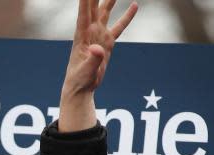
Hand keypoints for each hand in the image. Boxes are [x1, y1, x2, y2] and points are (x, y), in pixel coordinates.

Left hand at [60, 0, 137, 130]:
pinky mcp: (107, 42)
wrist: (81, 88)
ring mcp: (99, 35)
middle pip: (94, 6)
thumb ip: (93, 59)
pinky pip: (119, 26)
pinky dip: (127, 16)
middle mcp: (90, 31)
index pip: (84, 12)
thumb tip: (98, 49)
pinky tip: (135, 4)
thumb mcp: (86, 71)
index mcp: (82, 36)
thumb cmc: (79, 80)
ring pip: (106, 11)